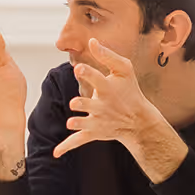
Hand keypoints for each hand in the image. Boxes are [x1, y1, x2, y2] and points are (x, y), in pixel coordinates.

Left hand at [56, 38, 164, 159]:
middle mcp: (102, 105)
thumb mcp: (124, 70)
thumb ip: (107, 55)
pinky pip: (79, 141)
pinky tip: (55, 153)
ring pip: (82, 123)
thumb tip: (92, 40)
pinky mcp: (93, 132)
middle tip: (75, 103)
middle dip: (81, 104)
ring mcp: (97, 120)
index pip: (96, 79)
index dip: (87, 74)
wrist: (138, 120)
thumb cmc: (130, 90)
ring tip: (71, 123)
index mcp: (108, 88)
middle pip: (87, 104)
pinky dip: (67, 147)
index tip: (77, 68)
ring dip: (77, 123)